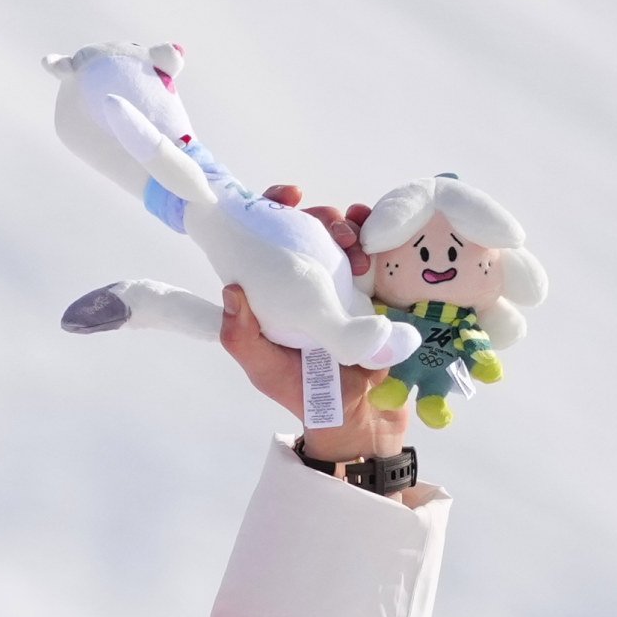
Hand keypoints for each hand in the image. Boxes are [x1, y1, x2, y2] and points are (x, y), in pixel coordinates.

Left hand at [221, 187, 416, 464]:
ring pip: (348, 237)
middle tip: (332, 227)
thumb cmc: (304, 393)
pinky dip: (383, 236)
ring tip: (356, 244)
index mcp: (276, 291)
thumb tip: (232, 289)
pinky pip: (384, 254)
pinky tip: (378, 238)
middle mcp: (309, 281)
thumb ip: (243, 337)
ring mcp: (346, 285)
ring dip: (351, 227)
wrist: (360, 419)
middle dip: (321, 216)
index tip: (289, 196)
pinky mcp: (380, 293)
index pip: (268, 237)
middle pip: (311, 229)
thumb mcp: (263, 369)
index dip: (273, 207)